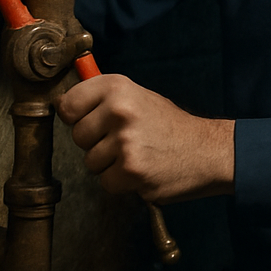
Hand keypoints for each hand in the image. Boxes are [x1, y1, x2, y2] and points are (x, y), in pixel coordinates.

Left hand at [56, 73, 234, 202]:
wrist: (207, 150)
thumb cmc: (171, 126)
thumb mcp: (140, 97)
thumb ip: (104, 100)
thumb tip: (63, 104)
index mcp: (118, 87)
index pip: (68, 104)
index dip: (76, 117)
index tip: (89, 120)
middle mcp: (119, 110)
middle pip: (77, 136)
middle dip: (96, 143)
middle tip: (125, 140)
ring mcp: (125, 140)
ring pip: (90, 162)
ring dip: (110, 165)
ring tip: (137, 155)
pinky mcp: (130, 170)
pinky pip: (106, 182)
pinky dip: (122, 182)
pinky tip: (142, 170)